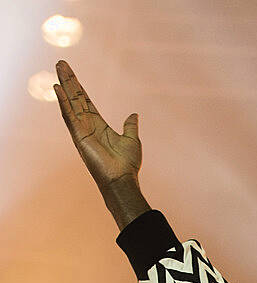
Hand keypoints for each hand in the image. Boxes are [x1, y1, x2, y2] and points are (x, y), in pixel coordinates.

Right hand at [54, 60, 141, 191]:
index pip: (85, 101)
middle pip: (75, 98)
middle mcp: (87, 125)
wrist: (122, 179)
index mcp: (98, 125)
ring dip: (64, 85)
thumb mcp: (132, 140)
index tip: (71, 73)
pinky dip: (63, 102)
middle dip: (69, 80)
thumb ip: (130, 126)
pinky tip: (58, 88)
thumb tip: (133, 114)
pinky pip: (69, 115)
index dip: (79, 87)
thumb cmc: (127, 164)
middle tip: (61, 63)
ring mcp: (81, 130)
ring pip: (70, 102)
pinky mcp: (79, 136)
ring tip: (59, 68)